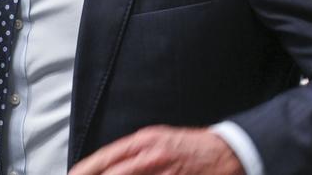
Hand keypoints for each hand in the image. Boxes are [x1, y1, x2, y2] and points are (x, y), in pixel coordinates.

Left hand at [68, 125, 244, 174]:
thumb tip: (110, 166)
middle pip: (115, 172)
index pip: (107, 157)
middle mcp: (150, 154)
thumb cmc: (188, 145)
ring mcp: (163, 170)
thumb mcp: (157, 140)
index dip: (88, 169)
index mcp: (143, 141)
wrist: (223, 150)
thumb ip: (135, 153)